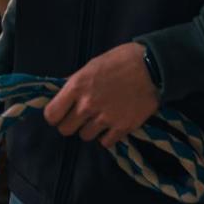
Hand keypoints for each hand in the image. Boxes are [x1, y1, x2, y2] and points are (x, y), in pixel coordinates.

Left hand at [43, 42, 159, 148]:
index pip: (51, 114)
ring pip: (85, 136)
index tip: (60, 113)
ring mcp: (104, 118)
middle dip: (71, 124)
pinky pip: (105, 142)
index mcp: (76, 86)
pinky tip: (112, 124)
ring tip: (99, 118)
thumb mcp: (92, 65)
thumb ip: (75, 81)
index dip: (54, 115)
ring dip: (90, 129)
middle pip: (65, 130)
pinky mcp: (122, 128)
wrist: (152, 67)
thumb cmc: (121, 60)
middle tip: (80, 117)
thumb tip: (61, 89)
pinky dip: (107, 136)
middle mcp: (87, 105)